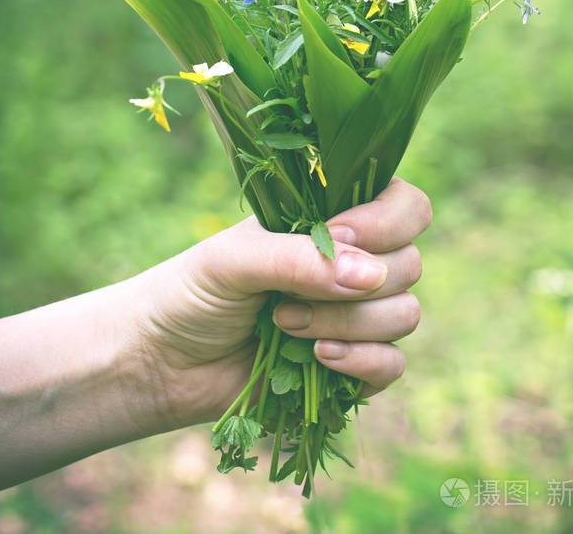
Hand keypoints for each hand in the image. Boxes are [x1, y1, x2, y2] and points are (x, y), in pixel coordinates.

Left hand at [134, 177, 431, 427]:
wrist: (162, 361)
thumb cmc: (193, 290)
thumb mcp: (237, 259)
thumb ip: (302, 259)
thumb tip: (373, 275)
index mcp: (334, 217)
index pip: (406, 206)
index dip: (387, 222)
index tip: (341, 235)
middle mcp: (355, 262)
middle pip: (410, 264)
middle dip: (351, 287)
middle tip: (285, 297)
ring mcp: (358, 315)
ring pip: (405, 315)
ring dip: (347, 325)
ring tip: (285, 327)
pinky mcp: (354, 366)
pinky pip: (393, 366)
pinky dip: (361, 364)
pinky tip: (317, 361)